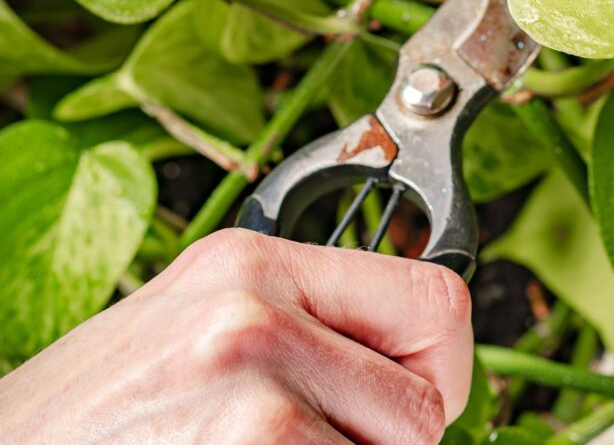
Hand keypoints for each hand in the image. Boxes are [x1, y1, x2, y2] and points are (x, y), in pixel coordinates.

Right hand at [0, 230, 472, 444]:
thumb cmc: (94, 417)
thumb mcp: (199, 326)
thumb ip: (306, 323)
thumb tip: (416, 357)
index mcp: (253, 263)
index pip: (435, 298)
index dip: (441, 362)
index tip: (414, 392)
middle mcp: (254, 314)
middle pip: (424, 402)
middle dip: (388, 443)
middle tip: (316, 443)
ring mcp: (249, 397)